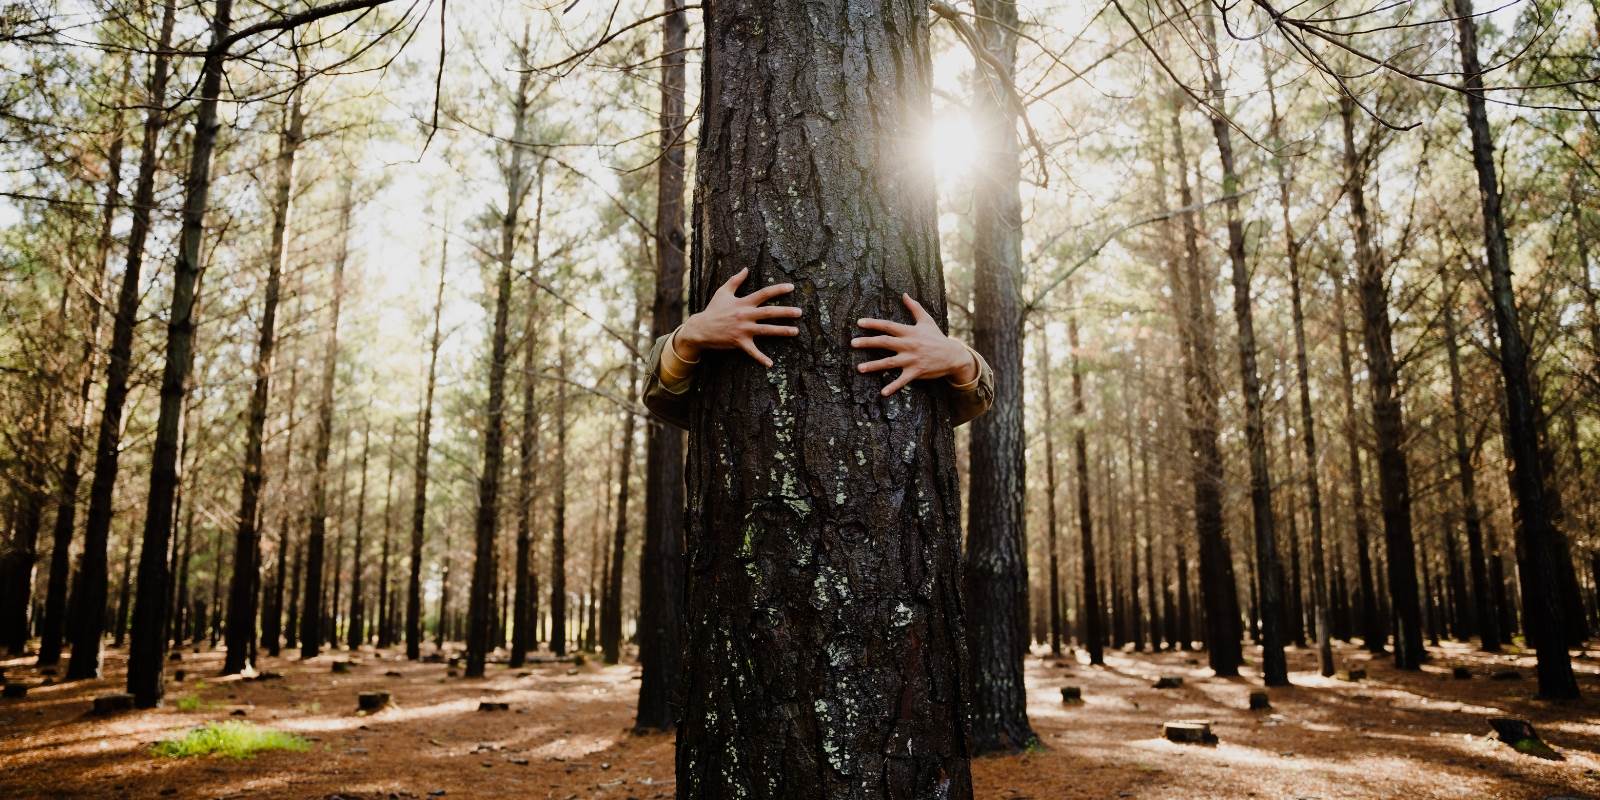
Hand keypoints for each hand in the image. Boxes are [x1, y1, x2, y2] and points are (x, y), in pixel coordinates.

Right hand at [676, 268, 801, 367]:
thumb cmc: (713, 310)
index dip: (778, 289)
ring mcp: (743, 329)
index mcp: (743, 302)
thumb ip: (735, 280)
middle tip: (799, 312)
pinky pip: (752, 351)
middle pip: (769, 312)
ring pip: (766, 330)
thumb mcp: (723, 292)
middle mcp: (745, 315)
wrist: (700, 328)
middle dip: (786, 312)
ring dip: (782, 331)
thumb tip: (746, 268)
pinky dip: (761, 358)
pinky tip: (770, 364)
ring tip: (795, 331)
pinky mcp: (739, 342)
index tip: (791, 287)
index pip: (764, 293)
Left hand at [852, 293, 977, 395]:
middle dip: (868, 342)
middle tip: (852, 343)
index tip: (859, 323)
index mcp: (909, 332)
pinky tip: (882, 393)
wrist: (952, 355)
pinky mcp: (916, 371)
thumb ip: (914, 307)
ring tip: (859, 368)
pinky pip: (902, 380)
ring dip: (874, 366)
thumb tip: (904, 294)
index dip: (873, 324)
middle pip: (884, 342)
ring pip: (889, 362)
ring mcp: (912, 359)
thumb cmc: (936, 337)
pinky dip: (893, 387)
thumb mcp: (926, 320)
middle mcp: (908, 344)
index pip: (888, 326)